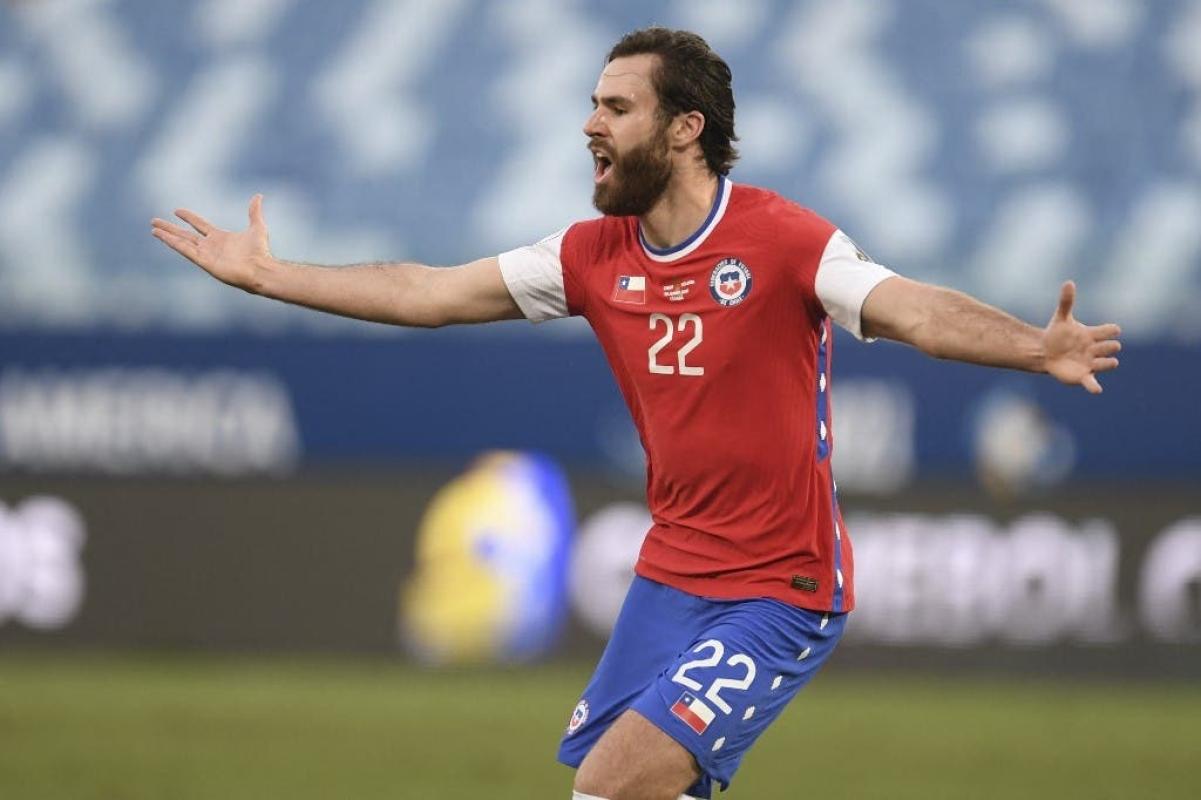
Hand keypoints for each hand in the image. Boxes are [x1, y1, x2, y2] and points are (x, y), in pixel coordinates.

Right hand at [151, 195, 271, 291]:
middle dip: (170, 228)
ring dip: (168, 236)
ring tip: (153, 229)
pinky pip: (186, 251)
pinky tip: (163, 237)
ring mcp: (206, 255)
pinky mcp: (204, 262)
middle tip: (155, 221)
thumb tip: (258, 196)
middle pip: (186, 234)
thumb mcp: (257, 227)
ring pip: (182, 242)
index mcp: (220, 237)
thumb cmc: (260, 251)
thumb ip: (254, 212)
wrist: (261, 268)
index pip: (200, 225)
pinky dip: (174, 243)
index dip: (189, 217)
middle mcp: (211, 246)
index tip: (177, 210)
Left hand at [1042, 281, 1120, 393]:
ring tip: (1107, 361)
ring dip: (1108, 363)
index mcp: (1093, 334)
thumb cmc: (1057, 335)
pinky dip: (1094, 386)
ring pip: (1106, 364)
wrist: (1044, 352)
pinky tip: (1097, 390)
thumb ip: (1066, 302)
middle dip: (1110, 346)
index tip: (1112, 330)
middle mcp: (1095, 349)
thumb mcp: (1061, 318)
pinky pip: (1092, 383)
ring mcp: (1090, 363)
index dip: (1112, 330)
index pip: (1109, 331)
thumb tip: (1069, 282)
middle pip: (1111, 347)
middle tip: (1105, 345)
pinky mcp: (1082, 376)